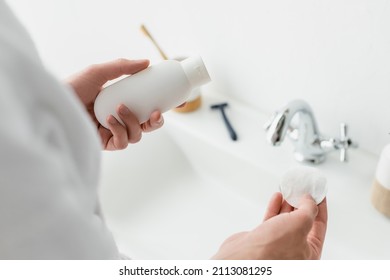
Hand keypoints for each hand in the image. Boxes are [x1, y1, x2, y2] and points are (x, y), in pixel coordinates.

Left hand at [66, 58, 163, 149]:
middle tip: (155, 113)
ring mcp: (110, 133)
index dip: (159, 110)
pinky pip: (121, 142)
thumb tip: (146, 63)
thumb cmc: (72, 87)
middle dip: (155, 123)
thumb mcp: (99, 72)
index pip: (145, 110)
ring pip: (136, 135)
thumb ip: (122, 66)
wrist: (53, 102)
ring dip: (133, 122)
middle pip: (145, 127)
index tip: (172, 103)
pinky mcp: (103, 143)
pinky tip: (109, 120)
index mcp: (119, 104)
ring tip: (119, 108)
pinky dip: (119, 130)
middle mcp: (117, 120)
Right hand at [212, 192, 327, 259]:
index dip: (320, 207)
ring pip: (286, 220)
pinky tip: (277, 197)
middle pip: (303, 222)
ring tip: (290, 190)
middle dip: (302, 204)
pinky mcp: (263, 240)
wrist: (243, 258)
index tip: (318, 194)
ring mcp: (278, 245)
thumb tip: (309, 200)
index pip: (320, 226)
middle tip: (303, 189)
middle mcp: (295, 250)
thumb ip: (308, 209)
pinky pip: (273, 220)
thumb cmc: (272, 251)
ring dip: (288, 204)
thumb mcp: (300, 224)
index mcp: (310, 254)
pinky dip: (275, 207)